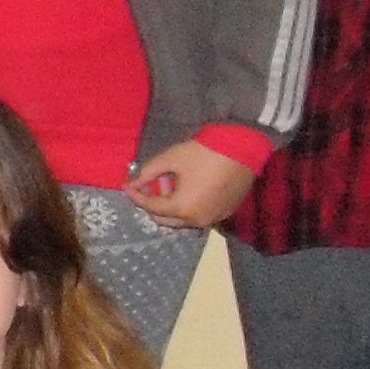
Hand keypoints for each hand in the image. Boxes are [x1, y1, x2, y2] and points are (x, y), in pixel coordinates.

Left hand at [128, 136, 256, 230]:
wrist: (242, 148)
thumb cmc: (204, 152)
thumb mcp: (170, 158)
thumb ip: (148, 172)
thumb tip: (134, 182)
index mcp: (182, 208)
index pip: (151, 206)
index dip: (136, 196)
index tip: (127, 186)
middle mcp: (197, 220)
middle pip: (166, 219)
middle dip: (153, 204)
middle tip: (148, 187)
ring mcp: (214, 219)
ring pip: (184, 219)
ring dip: (172, 206)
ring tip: (171, 184)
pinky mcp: (225, 212)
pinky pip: (200, 215)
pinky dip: (189, 206)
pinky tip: (189, 188)